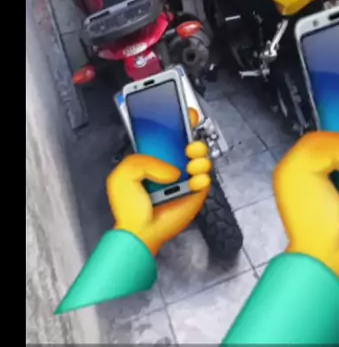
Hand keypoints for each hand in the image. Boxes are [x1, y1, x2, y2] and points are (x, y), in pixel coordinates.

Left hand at [106, 109, 211, 256]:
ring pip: (202, 159)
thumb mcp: (124, 174)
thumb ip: (143, 159)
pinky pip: (206, 180)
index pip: (170, 135)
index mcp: (155, 159)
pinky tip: (193, 180)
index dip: (179, 123)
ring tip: (190, 163)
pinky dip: (203, 177)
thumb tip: (172, 169)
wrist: (138, 232)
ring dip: (200, 157)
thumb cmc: (129, 207)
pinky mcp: (195, 194)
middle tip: (188, 144)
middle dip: (193, 138)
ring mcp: (185, 180)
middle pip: (190, 143)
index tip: (185, 114)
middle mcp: (172, 167)